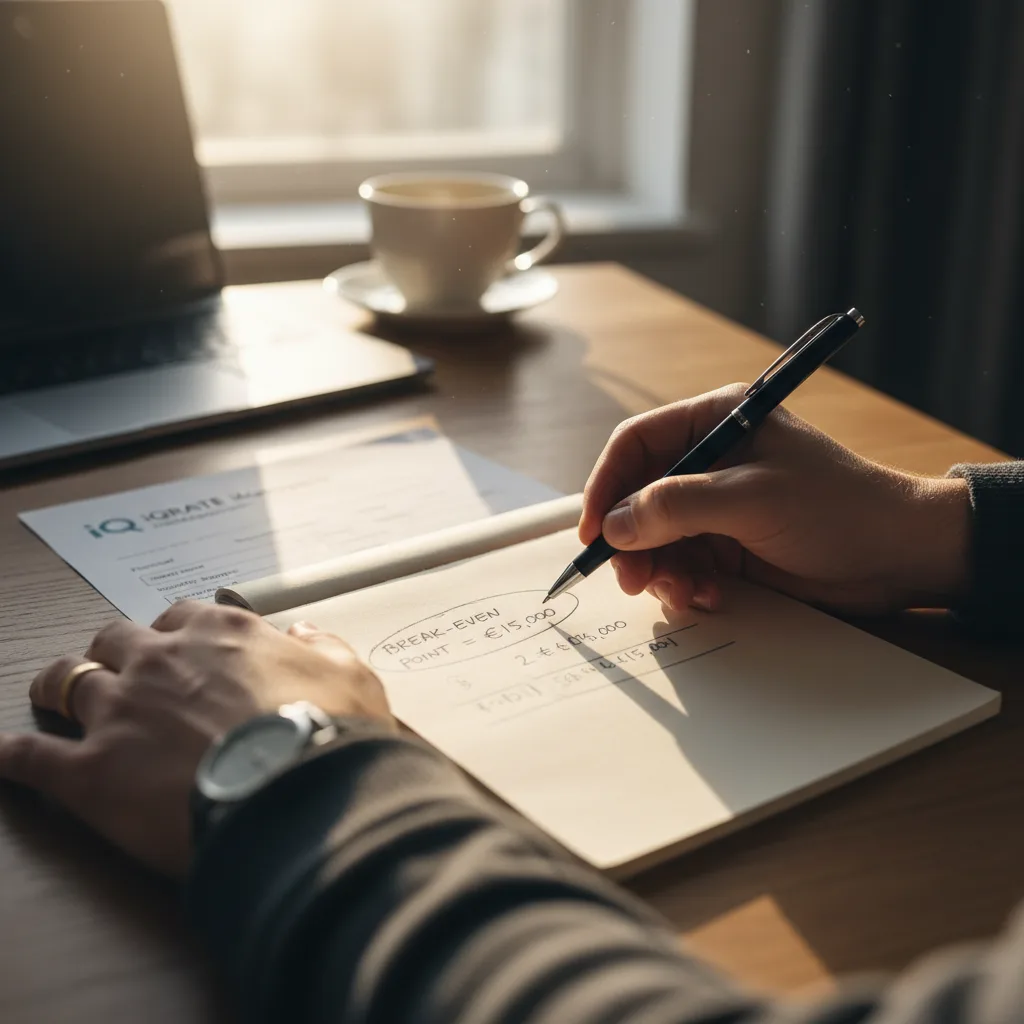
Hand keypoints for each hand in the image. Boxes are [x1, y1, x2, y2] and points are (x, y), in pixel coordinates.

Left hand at [0, 603, 393, 876]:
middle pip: (114, 638)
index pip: (182, 615)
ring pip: (64, 680)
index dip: (176, 632)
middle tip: (116, 671)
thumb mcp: (352, 676)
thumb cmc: (328, 736)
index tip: (179, 647)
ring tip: (50, 696)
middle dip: (112, 652)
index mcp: (222, 633)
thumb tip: (305, 633)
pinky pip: (31, 758)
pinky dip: (14, 757)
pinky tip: (6, 758)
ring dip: (56, 688)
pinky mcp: (89, 772)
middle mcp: (162, 660)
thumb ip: (325, 647)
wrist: (296, 797)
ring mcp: (120, 712)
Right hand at [580, 384, 970, 614]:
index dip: (606, 485)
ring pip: (657, 537)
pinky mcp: (730, 545)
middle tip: (631, 578)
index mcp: (717, 421)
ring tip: (682, 592)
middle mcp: (712, 460)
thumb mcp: (752, 499)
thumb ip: (677, 507)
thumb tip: (614, 525)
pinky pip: (684, 563)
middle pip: (639, 496)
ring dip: (660, 569)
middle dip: (632, 539)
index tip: (592, 530)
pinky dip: (686, 584)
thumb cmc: (838, 507)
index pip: (636, 444)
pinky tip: (708, 597)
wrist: (900, 555)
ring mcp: (720, 506)